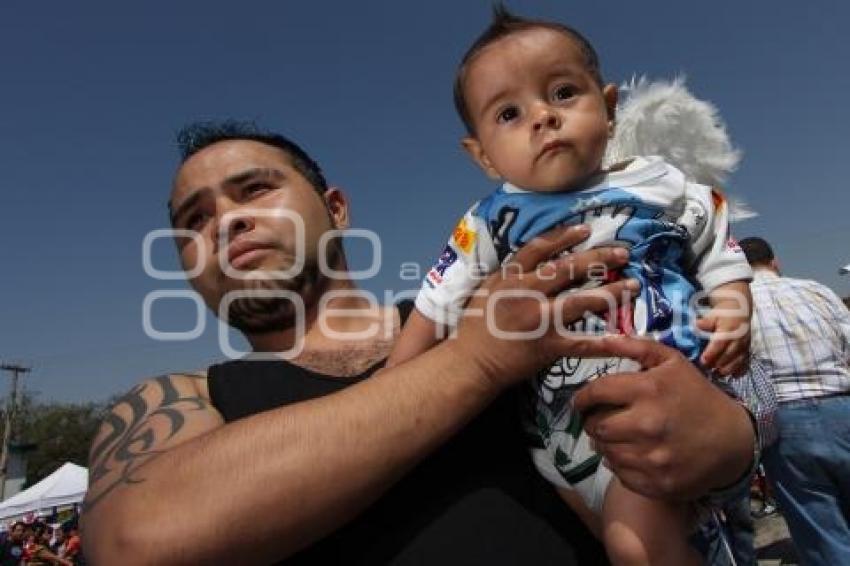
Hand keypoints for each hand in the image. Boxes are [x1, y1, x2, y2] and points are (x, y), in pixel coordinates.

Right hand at [450, 224, 639, 390]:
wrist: (470, 362)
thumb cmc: (475, 326)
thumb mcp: (487, 290)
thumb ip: (510, 274)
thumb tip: (536, 260)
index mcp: (510, 277)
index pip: (540, 248)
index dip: (564, 236)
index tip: (586, 229)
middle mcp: (526, 293)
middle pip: (567, 269)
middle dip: (598, 258)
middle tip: (622, 253)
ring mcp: (538, 319)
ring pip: (581, 301)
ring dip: (610, 292)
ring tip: (632, 285)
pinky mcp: (547, 345)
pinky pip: (581, 342)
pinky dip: (604, 342)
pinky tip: (624, 338)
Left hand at [572, 335, 754, 499]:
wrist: (733, 440)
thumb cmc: (698, 396)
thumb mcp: (672, 363)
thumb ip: (635, 347)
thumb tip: (601, 340)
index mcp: (649, 390)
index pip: (596, 393)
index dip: (582, 398)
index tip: (581, 402)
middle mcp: (648, 425)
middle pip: (595, 426)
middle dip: (592, 422)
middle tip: (601, 419)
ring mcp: (653, 458)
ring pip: (605, 451)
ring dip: (606, 443)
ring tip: (619, 436)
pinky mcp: (657, 483)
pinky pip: (619, 473)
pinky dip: (620, 464)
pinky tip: (633, 453)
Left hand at [697, 312, 750, 376]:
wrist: (739, 310)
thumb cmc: (723, 313)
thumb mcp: (713, 315)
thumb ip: (705, 322)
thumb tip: (696, 325)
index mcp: (729, 328)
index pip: (720, 342)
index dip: (712, 352)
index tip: (703, 360)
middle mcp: (739, 338)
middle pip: (729, 354)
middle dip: (718, 363)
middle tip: (707, 370)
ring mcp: (744, 344)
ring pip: (738, 360)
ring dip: (728, 369)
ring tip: (718, 375)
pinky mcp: (747, 349)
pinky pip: (746, 361)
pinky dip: (740, 370)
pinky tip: (734, 376)